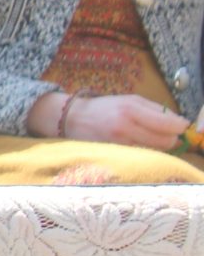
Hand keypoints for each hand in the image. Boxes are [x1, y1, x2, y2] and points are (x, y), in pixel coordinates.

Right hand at [56, 93, 193, 150]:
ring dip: (160, 146)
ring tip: (153, 139)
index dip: (180, 126)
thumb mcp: (129, 100)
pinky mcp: (114, 153)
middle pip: (164, 140)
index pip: (167, 123)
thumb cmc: (104, 107)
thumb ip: (155, 109)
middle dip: (172, 138)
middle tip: (169, 134)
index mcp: (131, 108)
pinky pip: (141, 156)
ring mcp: (119, 142)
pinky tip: (141, 145)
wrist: (72, 118)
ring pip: (154, 150)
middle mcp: (125, 126)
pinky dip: (146, 151)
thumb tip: (178, 122)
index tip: (183, 126)